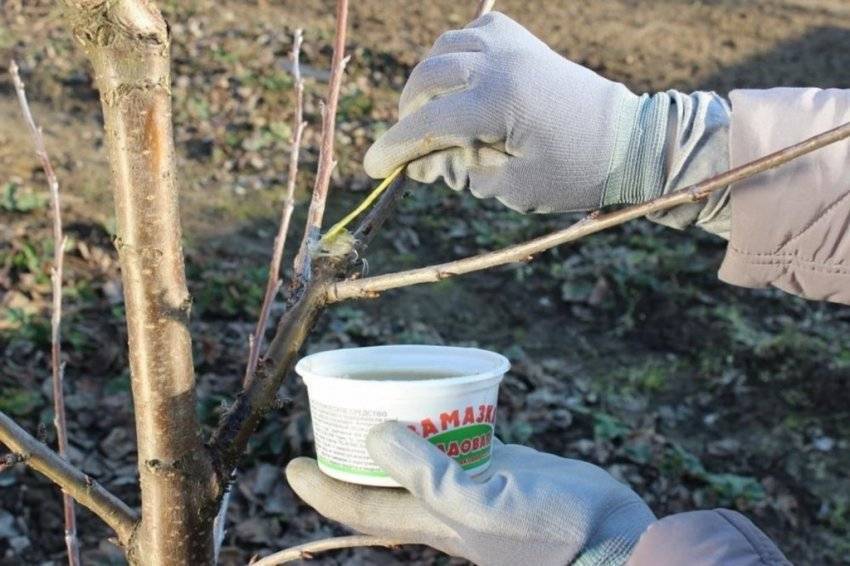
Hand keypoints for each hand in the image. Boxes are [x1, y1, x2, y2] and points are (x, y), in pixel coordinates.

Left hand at [286, 422, 654, 565]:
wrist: (610, 536)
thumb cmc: (549, 530)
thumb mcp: (482, 506)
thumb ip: (427, 475)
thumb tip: (374, 433)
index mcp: (431, 521)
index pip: (360, 509)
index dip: (321, 491)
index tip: (291, 466)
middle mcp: (443, 505)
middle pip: (382, 480)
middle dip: (351, 454)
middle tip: (334, 414)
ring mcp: (472, 484)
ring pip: (418, 454)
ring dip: (393, 430)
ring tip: (377, 394)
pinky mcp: (500, 465)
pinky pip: (455, 438)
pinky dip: (439, 418)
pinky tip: (437, 394)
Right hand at [364, 12, 671, 212]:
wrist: (632, 142)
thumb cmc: (577, 173)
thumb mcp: (514, 185)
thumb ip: (461, 171)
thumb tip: (420, 162)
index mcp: (499, 101)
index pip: (428, 123)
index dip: (395, 148)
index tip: (373, 167)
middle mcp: (501, 62)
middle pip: (427, 78)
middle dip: (409, 114)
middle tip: (413, 147)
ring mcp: (513, 44)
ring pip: (444, 48)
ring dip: (428, 82)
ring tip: (436, 116)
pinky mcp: (524, 41)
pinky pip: (474, 31)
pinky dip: (456, 52)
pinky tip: (462, 80)